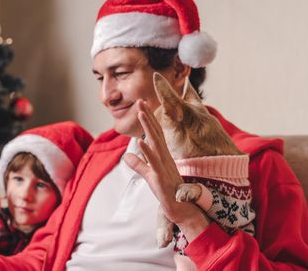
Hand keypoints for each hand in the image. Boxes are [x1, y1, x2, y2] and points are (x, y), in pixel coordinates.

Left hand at [123, 99, 209, 241]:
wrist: (180, 209)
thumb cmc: (166, 191)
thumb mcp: (149, 175)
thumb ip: (138, 165)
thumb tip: (127, 156)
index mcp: (161, 154)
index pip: (154, 133)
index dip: (148, 118)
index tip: (141, 104)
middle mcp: (164, 156)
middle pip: (155, 132)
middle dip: (147, 116)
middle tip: (140, 100)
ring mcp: (163, 165)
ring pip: (155, 142)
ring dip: (148, 127)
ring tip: (141, 113)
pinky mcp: (161, 176)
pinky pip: (153, 162)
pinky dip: (146, 152)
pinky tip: (140, 142)